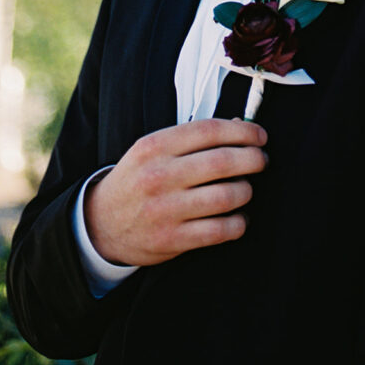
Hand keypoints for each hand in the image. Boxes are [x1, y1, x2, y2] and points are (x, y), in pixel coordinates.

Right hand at [84, 118, 267, 266]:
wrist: (101, 223)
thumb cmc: (138, 179)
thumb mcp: (154, 149)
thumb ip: (193, 138)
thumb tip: (239, 125)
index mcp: (155, 146)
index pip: (209, 130)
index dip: (242, 131)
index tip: (260, 135)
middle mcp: (159, 175)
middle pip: (222, 162)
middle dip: (253, 158)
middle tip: (262, 160)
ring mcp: (165, 209)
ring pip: (226, 196)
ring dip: (246, 190)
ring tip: (246, 188)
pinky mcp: (172, 239)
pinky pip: (219, 231)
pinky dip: (238, 223)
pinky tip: (239, 217)